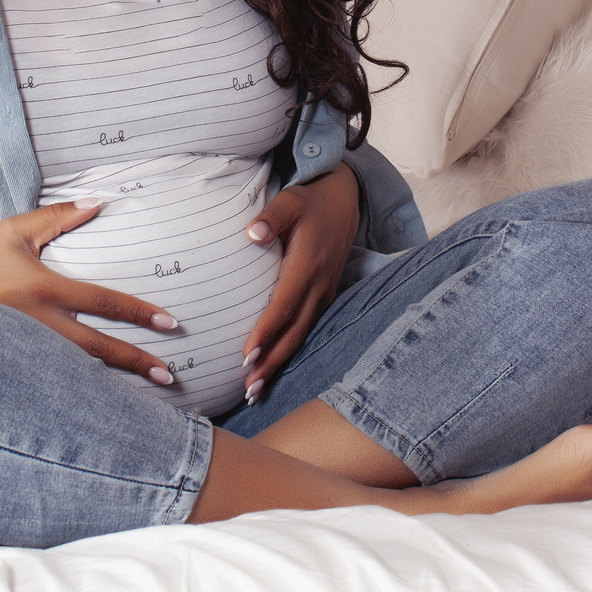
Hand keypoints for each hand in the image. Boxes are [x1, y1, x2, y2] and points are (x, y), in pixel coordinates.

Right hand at [0, 200, 181, 384]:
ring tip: (147, 397)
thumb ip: (58, 216)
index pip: (101, 301)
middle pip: (97, 348)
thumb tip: (99, 201)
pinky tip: (105, 404)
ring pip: (79, 372)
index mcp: (43, 289)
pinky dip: (83, 391)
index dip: (137, 312)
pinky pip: (56, 381)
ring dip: (114, 385)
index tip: (169, 322)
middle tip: (169, 375)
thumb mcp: (17, 232)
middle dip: (135, 361)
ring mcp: (26, 349)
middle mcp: (38, 324)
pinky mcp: (16, 364)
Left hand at [239, 163, 359, 405]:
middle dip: (272, 362)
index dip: (266, 333)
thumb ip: (272, 216)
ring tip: (256, 390)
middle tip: (249, 390)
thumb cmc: (310, 201)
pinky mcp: (323, 297)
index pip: (284, 305)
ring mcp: (324, 294)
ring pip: (301, 335)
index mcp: (307, 266)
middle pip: (294, 332)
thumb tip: (253, 233)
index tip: (247, 356)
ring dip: (279, 363)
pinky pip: (306, 329)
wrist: (344, 201)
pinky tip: (273, 366)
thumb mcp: (291, 200)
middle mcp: (319, 286)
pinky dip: (289, 350)